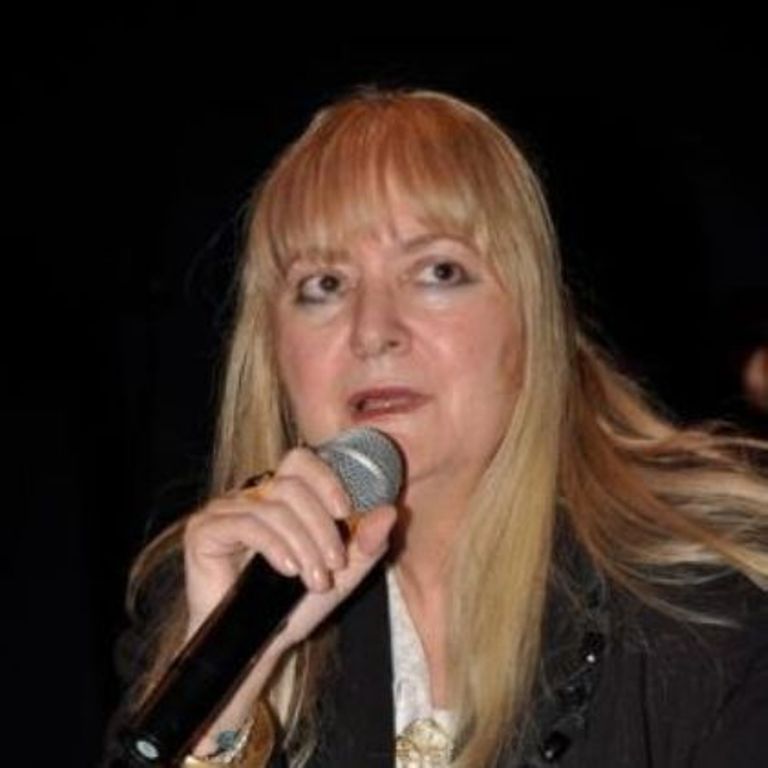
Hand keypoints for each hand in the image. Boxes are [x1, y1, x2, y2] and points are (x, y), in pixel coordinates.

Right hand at [182, 446, 396, 652]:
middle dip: (321, 526)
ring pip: (273, 507)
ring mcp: (224, 510)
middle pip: (291, 484)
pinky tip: (288, 570)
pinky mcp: (204, 530)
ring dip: (303, 544)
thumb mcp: (342, 574)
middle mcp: (251, 495)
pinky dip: (274, 546)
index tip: (347, 512)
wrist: (255, 645)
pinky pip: (246, 524)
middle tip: (334, 564)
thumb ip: (367, 543)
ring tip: (315, 580)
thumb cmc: (294, 605)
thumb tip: (390, 511)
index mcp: (280, 496)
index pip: (301, 461)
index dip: (326, 480)